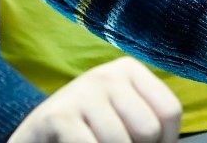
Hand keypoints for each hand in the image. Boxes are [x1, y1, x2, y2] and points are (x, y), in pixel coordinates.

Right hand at [7, 58, 181, 142]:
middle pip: (148, 130)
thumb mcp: (122, 116)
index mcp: (128, 70)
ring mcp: (81, 92)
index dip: (164, 141)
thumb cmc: (89, 130)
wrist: (36, 137)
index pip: (169, 111)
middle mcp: (106, 74)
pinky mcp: (59, 116)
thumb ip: (148, 123)